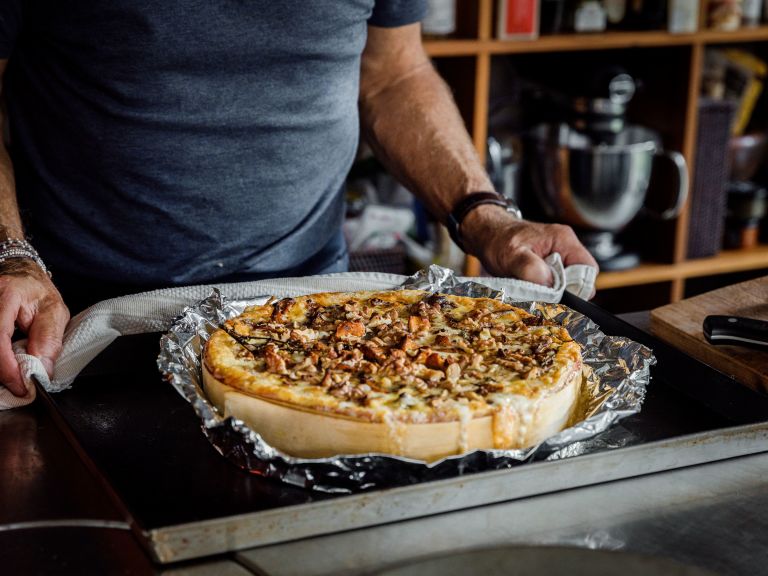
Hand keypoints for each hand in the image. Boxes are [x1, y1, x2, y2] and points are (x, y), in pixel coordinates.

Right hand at [0, 260, 69, 395]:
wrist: (20, 278)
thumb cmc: (38, 294)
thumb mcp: (54, 312)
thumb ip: (48, 339)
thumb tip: (42, 371)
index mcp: (6, 295)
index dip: (6, 367)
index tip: (21, 386)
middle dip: (2, 371)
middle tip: (18, 385)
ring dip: (0, 368)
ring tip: (15, 375)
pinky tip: (7, 365)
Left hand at [461, 205, 598, 291]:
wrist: (487, 236)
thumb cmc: (499, 240)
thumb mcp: (511, 255)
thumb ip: (531, 269)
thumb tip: (551, 286)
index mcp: (563, 240)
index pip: (588, 269)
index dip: (578, 287)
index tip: (559, 298)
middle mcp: (566, 248)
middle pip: (580, 279)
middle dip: (564, 293)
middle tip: (542, 298)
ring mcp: (559, 258)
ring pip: (568, 285)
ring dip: (553, 294)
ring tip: (533, 293)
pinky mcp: (550, 268)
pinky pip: (556, 285)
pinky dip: (545, 292)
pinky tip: (531, 291)